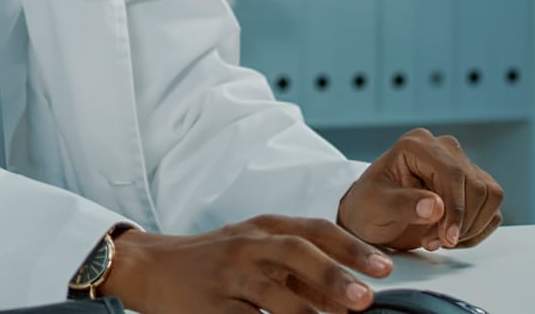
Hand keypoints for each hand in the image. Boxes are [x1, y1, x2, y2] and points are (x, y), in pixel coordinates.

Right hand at [99, 215, 393, 313]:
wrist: (151, 266)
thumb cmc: (213, 260)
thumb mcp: (255, 250)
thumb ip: (299, 269)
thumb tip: (350, 294)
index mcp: (263, 228)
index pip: (314, 230)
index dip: (351, 248)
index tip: (384, 266)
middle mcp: (247, 246)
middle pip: (295, 253)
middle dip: (333, 275)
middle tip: (365, 298)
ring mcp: (228, 276)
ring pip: (274, 292)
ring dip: (309, 311)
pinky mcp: (212, 306)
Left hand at [337, 128, 504, 251]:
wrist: (371, 217)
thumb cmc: (367, 207)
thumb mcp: (375, 206)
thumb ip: (403, 205)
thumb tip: (436, 206)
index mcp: (416, 145)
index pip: (453, 173)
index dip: (455, 208)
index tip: (447, 237)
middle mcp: (442, 149)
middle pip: (477, 186)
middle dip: (461, 222)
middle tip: (435, 242)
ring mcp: (460, 166)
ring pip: (490, 196)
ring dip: (471, 227)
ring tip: (440, 240)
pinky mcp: (471, 186)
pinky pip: (491, 209)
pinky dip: (477, 230)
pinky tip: (451, 237)